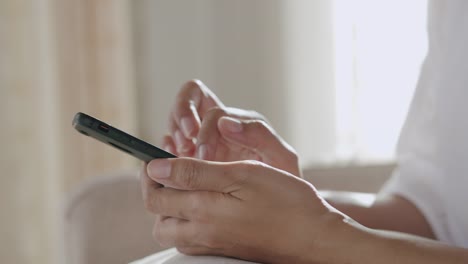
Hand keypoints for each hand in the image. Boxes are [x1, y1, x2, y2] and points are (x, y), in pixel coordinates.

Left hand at [141, 158, 346, 262]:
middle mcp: (200, 234)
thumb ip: (195, 172)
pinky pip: (190, 240)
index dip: (149, 174)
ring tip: (184, 186)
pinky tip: (203, 206)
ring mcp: (212, 245)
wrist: (314, 238)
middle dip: (156, 192)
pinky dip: (186, 222)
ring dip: (170, 208)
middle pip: (159, 217)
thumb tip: (156, 168)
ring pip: (172, 231)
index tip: (154, 157)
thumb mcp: (240, 175)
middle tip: (167, 171)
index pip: (156, 196)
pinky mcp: (224, 250)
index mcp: (201, 212)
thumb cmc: (284, 202)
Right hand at [165, 80, 299, 175]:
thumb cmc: (283, 181)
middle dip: (180, 117)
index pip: (205, 101)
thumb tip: (225, 123)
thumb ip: (260, 135)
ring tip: (181, 157)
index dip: (198, 118)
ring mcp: (200, 141)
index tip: (202, 150)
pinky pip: (169, 146)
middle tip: (185, 142)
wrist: (279, 207)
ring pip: (174, 122)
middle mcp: (215, 126)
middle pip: (186, 100)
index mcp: (236, 120)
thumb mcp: (281, 157)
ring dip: (172, 135)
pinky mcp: (190, 161)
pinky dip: (167, 152)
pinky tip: (175, 168)